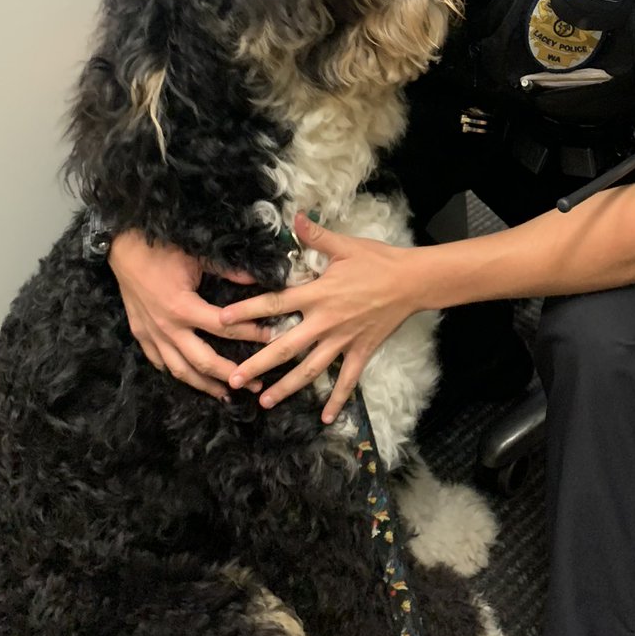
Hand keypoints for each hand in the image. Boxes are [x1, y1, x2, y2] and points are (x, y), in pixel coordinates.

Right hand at [109, 229, 268, 399]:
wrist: (123, 248)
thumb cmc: (161, 249)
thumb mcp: (197, 256)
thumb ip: (228, 271)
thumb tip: (256, 279)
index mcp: (182, 307)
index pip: (223, 327)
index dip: (249, 333)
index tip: (270, 338)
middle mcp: (167, 327)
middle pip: (203, 361)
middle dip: (230, 375)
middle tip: (254, 383)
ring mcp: (151, 334)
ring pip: (179, 370)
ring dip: (204, 385)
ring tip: (226, 394)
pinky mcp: (140, 334)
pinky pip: (159, 362)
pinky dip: (176, 373)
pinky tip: (190, 378)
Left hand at [220, 213, 421, 422]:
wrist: (412, 281)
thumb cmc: (377, 261)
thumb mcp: (345, 245)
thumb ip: (316, 235)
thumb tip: (294, 217)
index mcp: (318, 294)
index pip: (276, 304)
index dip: (248, 311)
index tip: (222, 320)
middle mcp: (326, 321)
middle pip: (286, 346)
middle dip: (259, 364)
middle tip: (233, 379)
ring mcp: (343, 340)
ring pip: (310, 369)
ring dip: (287, 387)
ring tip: (264, 401)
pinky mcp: (361, 351)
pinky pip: (347, 380)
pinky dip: (336, 400)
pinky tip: (324, 418)